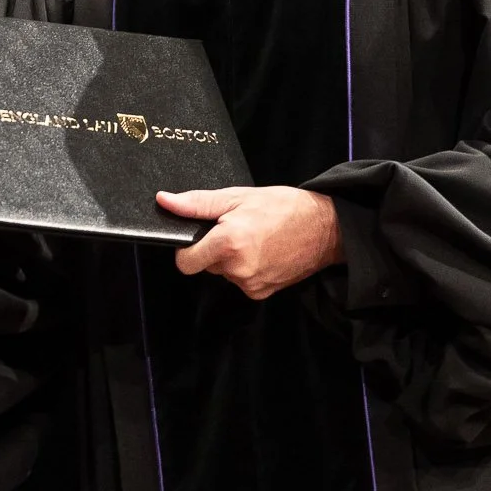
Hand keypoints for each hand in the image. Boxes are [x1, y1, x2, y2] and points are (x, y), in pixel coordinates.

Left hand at [160, 186, 341, 299]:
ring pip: (224, 273)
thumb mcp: (237, 197)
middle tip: (235, 228)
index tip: (199, 236)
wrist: (326, 228)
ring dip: (231, 259)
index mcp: (228, 243)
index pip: (185, 262)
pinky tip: (263, 252)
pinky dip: (246, 269)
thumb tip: (164, 202)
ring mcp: (251, 283)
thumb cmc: (282, 207)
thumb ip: (197, 203)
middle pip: (205, 265)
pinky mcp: (262, 293)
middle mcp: (238, 268)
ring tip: (254, 238)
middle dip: (213, 249)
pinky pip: (240, 281)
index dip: (187, 248)